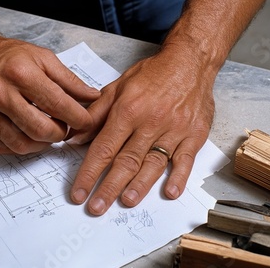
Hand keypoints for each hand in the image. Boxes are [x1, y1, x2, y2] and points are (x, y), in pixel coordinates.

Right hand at [0, 32, 99, 154]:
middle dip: (60, 134)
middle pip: (40, 130)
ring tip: (47, 133)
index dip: (78, 118)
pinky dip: (18, 146)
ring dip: (41, 144)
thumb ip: (68, 79)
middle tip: (65, 129)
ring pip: (20, 143)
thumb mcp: (42, 57)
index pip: (58, 105)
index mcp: (20, 72)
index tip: (85, 122)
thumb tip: (92, 96)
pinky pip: (0, 146)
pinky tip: (27, 136)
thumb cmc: (6, 55)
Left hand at [68, 48, 214, 214]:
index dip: (89, 173)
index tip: (79, 192)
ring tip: (126, 202)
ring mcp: (174, 129)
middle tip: (96, 208)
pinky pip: (185, 159)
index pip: (104, 148)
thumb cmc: (152, 74)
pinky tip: (169, 192)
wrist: (189, 62)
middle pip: (126, 161)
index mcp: (128, 110)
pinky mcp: (194, 134)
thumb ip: (96, 113)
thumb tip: (75, 136)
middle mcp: (150, 122)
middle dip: (108, 187)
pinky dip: (178, 177)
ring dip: (139, 185)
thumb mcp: (117, 87)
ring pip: (153, 162)